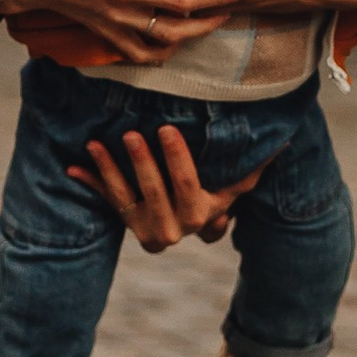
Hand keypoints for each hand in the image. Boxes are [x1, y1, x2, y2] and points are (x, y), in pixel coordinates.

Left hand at [68, 120, 260, 252]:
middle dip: (141, 161)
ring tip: (98, 144)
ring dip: (109, 169)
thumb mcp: (233, 186)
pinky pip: (109, 201)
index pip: (186, 183)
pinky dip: (91, 182)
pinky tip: (74, 167)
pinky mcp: (127, 223)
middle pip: (153, 190)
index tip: (166, 129)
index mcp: (200, 214)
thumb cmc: (214, 193)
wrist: (187, 223)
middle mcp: (173, 227)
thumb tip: (282, 140)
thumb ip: (253, 167)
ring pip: (125, 195)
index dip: (176, 157)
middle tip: (131, 133)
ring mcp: (147, 227)